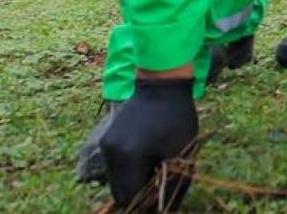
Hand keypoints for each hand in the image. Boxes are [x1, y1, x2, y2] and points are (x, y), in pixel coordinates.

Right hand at [101, 77, 198, 208]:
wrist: (162, 84)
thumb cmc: (176, 117)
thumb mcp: (181, 152)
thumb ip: (172, 184)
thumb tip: (164, 209)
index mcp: (127, 157)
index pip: (129, 196)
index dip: (146, 204)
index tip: (162, 201)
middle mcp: (109, 154)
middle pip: (120, 192)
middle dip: (140, 194)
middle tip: (161, 185)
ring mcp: (105, 146)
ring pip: (117, 180)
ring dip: (135, 182)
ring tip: (157, 168)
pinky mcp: (107, 140)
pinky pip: (117, 167)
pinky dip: (131, 170)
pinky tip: (150, 159)